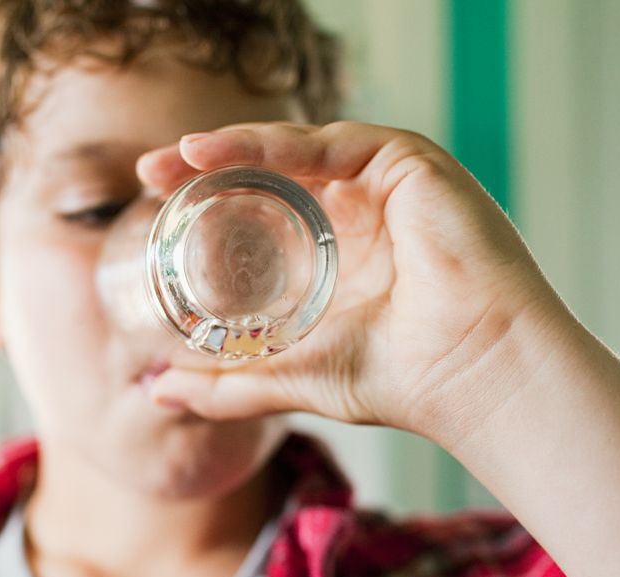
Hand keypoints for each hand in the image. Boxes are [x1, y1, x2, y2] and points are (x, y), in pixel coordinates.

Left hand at [135, 122, 574, 442]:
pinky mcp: (410, 163)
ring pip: (295, 148)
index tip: (152, 203)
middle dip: (206, 166)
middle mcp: (359, 208)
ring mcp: (384, 183)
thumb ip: (227, 386)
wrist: (470, 376)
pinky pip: (332, 141)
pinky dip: (275, 143)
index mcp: (336, 249)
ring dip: (230, 146)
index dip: (206, 198)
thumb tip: (158, 392)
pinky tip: (221, 151)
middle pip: (270, 171)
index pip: (261, 206)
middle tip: (149, 172)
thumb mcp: (288, 378)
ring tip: (175, 159)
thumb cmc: (395, 380)